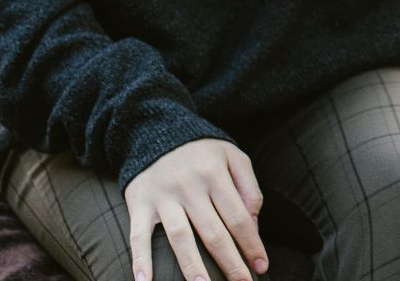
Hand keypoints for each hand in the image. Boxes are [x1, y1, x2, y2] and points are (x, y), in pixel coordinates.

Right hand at [125, 138, 267, 280]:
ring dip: (192, 266)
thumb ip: (248, 188)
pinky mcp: (139, 204)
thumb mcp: (233, 157)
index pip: (238, 217)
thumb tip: (253, 225)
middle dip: (230, 262)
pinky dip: (140, 260)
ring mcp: (163, 197)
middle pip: (213, 232)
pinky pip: (138, 236)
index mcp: (216, 174)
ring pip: (180, 237)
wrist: (156, 132)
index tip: (261, 266)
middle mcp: (189, 187)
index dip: (251, 244)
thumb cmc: (202, 152)